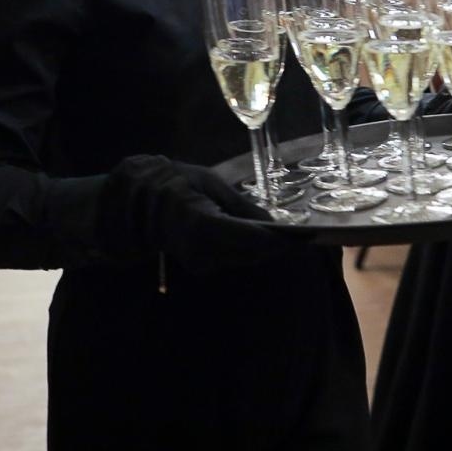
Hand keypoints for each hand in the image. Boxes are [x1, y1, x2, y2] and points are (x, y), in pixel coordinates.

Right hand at [96, 155, 301, 275]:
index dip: (281, 240)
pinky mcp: (202, 267)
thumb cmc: (177, 184)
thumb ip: (241, 206)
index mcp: (203, 223)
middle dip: (282, 246)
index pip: (250, 238)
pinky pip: (235, 259)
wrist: (140, 206)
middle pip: (254, 253)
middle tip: (312, 238)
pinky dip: (253, 250)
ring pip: (247, 258)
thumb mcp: (210, 184)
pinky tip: (269, 240)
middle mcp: (202, 250)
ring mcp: (200, 262)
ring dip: (270, 249)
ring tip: (297, 239)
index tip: (308, 238)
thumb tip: (272, 223)